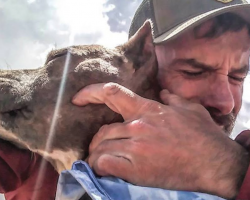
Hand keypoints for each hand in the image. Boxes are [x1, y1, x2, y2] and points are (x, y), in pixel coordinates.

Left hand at [72, 82, 248, 198]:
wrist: (213, 163)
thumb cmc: (202, 135)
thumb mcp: (189, 108)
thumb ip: (173, 98)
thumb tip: (163, 92)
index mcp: (147, 109)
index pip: (112, 93)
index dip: (91, 92)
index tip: (78, 98)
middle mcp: (137, 126)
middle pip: (102, 130)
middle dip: (99, 139)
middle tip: (102, 145)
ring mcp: (135, 147)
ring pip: (100, 147)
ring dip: (97, 153)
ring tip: (101, 159)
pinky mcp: (135, 169)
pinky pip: (104, 164)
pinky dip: (99, 166)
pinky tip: (103, 168)